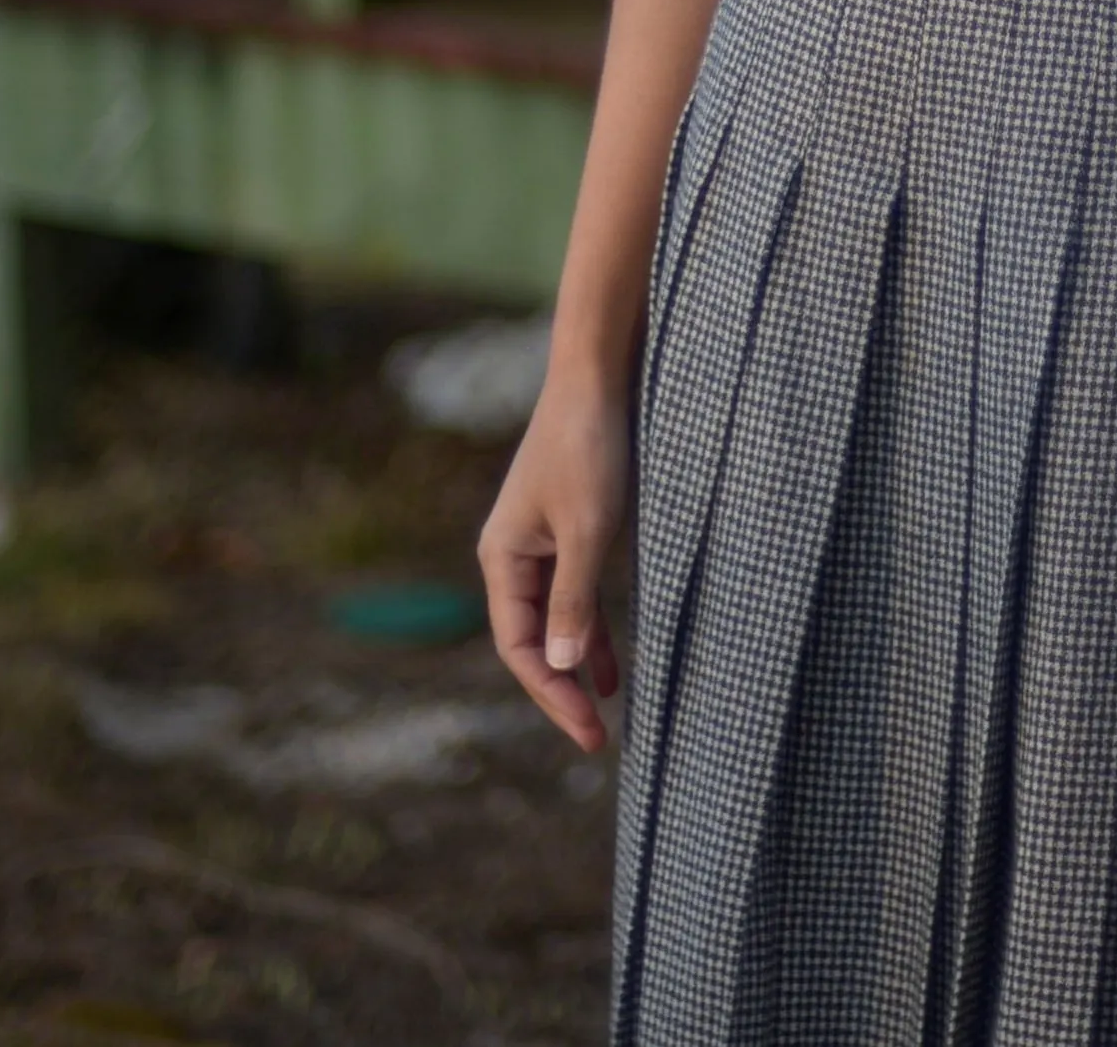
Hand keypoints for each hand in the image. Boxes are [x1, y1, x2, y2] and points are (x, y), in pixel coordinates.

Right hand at [479, 362, 630, 752]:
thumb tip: (565, 667)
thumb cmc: (591, 447)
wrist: (601, 377)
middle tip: (597, 739)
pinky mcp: (574, 528)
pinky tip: (613, 664)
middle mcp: (514, 554)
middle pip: (533, 641)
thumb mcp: (589, 529)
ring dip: (579, 664)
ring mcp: (543, 542)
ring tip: (606, 712)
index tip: (589, 733)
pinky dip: (594, 629)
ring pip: (558, 621)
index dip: (551, 694)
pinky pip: (578, 594)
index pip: (519, 647)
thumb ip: (577, 599)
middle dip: (562, 690)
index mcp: (502, 556)